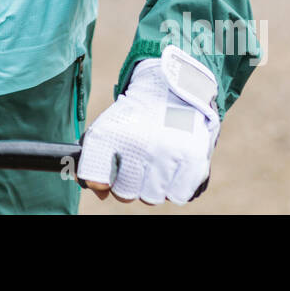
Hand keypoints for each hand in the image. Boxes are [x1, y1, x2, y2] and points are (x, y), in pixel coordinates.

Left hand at [76, 44, 219, 205]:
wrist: (173, 91)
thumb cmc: (137, 117)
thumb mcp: (108, 128)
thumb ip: (96, 161)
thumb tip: (100, 191)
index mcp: (113, 134)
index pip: (97, 178)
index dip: (101, 180)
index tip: (107, 175)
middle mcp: (141, 145)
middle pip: (125, 194)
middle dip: (128, 184)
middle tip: (136, 165)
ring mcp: (169, 153)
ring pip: (152, 198)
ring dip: (152, 186)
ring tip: (156, 162)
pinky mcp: (193, 160)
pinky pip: (177, 196)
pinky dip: (174, 187)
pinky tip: (173, 166)